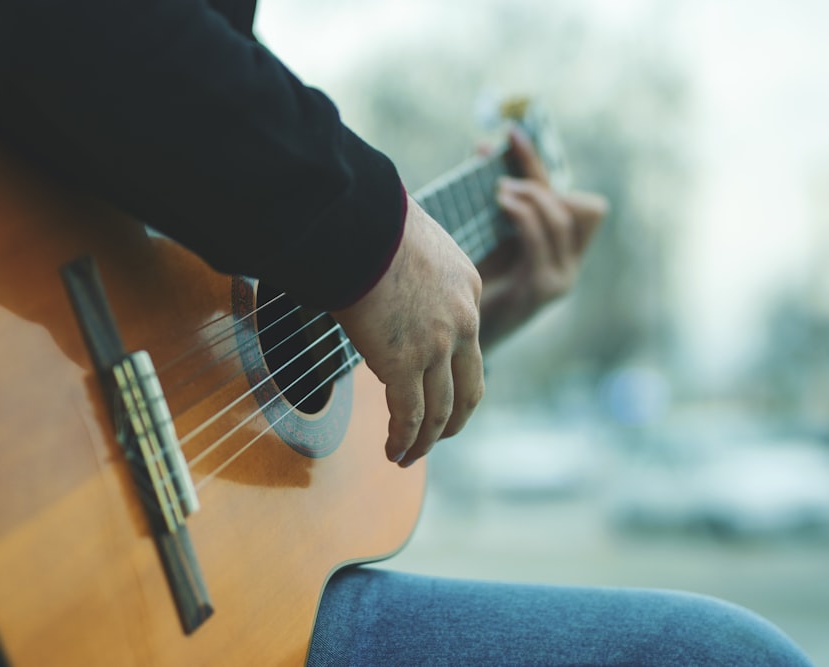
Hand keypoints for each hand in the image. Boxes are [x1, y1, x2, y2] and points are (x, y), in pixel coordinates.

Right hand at [332, 195, 484, 466]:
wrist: (360, 223)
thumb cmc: (371, 224)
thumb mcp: (414, 245)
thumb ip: (414, 274)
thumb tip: (386, 285)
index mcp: (468, 290)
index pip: (468, 348)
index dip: (453, 377)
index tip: (434, 391)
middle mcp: (463, 323)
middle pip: (468, 389)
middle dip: (454, 421)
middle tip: (436, 436)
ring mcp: (438, 346)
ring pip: (441, 410)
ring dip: (425, 441)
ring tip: (408, 456)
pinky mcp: (405, 363)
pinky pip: (410, 415)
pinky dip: (405, 440)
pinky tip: (394, 452)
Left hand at [477, 128, 606, 350]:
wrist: (452, 339)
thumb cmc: (461, 284)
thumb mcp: (481, 233)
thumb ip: (489, 198)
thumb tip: (485, 147)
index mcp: (555, 246)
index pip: (561, 193)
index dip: (536, 163)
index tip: (510, 134)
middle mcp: (568, 260)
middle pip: (568, 201)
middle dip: (534, 176)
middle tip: (500, 165)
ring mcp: (562, 276)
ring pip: (560, 217)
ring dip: (530, 196)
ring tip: (499, 190)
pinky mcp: (545, 289)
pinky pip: (543, 240)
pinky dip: (525, 215)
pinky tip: (502, 204)